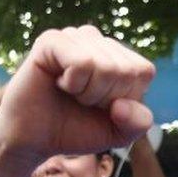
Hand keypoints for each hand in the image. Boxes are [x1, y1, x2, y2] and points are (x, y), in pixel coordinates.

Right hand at [0, 26, 154, 161]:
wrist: (34, 139)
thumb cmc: (75, 129)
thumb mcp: (119, 133)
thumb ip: (138, 123)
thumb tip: (123, 104)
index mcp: (118, 55)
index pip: (143, 71)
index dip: (125, 98)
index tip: (101, 105)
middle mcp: (98, 41)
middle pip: (125, 70)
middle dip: (105, 98)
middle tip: (81, 100)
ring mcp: (74, 37)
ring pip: (105, 66)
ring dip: (88, 93)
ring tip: (70, 92)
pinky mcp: (51, 41)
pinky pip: (82, 62)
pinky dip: (74, 83)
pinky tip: (59, 83)